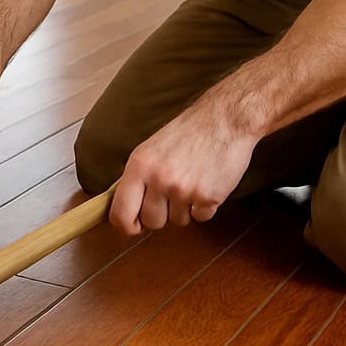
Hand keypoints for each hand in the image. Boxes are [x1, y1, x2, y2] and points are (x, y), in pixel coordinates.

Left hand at [109, 96, 258, 234]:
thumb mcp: (151, 149)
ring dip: (185, 208)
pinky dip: (205, 206)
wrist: (225, 119)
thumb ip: (138, 178)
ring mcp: (184, 189)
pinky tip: (207, 182)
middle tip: (171, 195)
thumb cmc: (188, 132)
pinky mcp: (209, 197)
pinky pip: (201, 218)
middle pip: (151, 222)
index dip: (127, 225)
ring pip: (178, 221)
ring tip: (192, 180)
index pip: (120, 213)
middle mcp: (159, 179)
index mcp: (139, 166)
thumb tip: (126, 208)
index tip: (135, 226)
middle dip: (161, 215)